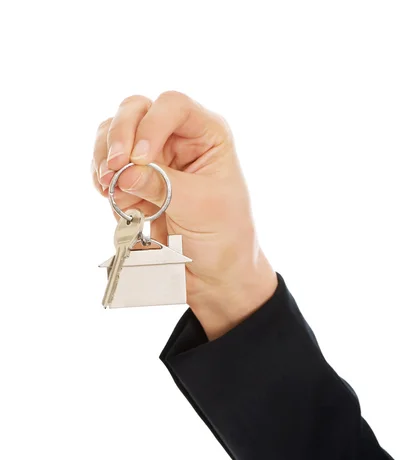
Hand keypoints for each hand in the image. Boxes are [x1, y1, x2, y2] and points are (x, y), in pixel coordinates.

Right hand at [92, 92, 277, 339]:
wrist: (215, 276)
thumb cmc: (224, 238)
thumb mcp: (199, 208)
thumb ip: (162, 185)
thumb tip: (122, 173)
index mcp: (207, 135)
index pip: (173, 106)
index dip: (150, 125)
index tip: (139, 159)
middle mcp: (178, 139)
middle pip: (136, 110)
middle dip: (119, 138)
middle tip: (111, 171)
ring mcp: (153, 159)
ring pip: (113, 135)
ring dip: (105, 161)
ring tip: (111, 192)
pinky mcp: (134, 182)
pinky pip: (105, 166)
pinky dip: (102, 181)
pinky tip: (112, 202)